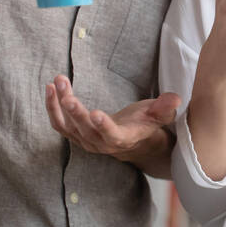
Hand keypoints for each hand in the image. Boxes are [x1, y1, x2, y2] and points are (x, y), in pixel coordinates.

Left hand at [45, 74, 180, 165]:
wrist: (131, 141)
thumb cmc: (145, 124)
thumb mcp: (158, 116)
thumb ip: (164, 108)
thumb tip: (174, 98)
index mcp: (123, 139)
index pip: (113, 135)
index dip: (104, 126)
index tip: (96, 113)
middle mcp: (101, 144)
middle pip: (84, 129)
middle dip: (74, 110)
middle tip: (65, 89)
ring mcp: (85, 141)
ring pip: (68, 126)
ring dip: (59, 105)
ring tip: (57, 82)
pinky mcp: (74, 135)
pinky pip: (59, 124)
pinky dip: (52, 108)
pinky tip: (51, 88)